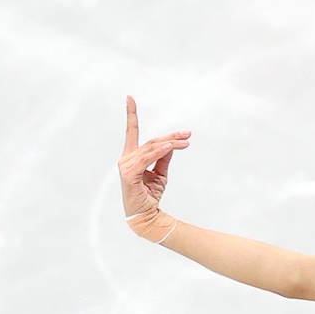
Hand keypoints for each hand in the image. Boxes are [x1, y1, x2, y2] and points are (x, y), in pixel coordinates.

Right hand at [119, 95, 190, 236]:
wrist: (147, 216)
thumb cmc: (151, 195)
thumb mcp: (160, 174)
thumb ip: (163, 157)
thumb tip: (171, 144)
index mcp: (132, 156)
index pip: (132, 132)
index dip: (131, 114)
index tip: (130, 97)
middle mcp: (127, 158)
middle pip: (151, 141)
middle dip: (170, 136)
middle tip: (188, 134)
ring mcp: (126, 166)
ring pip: (151, 148)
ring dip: (170, 143)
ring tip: (186, 141)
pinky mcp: (129, 174)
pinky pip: (146, 158)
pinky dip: (159, 151)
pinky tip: (171, 147)